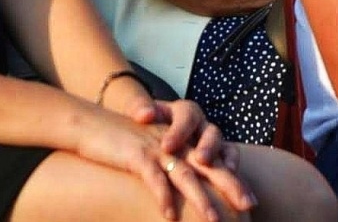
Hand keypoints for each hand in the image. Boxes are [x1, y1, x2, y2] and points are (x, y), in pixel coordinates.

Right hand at [73, 106, 252, 221]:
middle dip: (230, 185)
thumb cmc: (119, 144)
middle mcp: (172, 141)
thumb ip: (171, 167)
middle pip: (208, 163)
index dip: (233, 176)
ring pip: (184, 172)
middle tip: (249, 205)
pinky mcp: (134, 152)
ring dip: (200, 198)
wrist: (86, 124)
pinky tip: (168, 216)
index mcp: (179, 141)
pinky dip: (161, 196)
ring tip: (214, 221)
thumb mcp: (151, 153)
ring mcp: (154, 145)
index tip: (251, 199)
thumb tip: (185, 193)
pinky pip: (152, 176)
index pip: (213, 157)